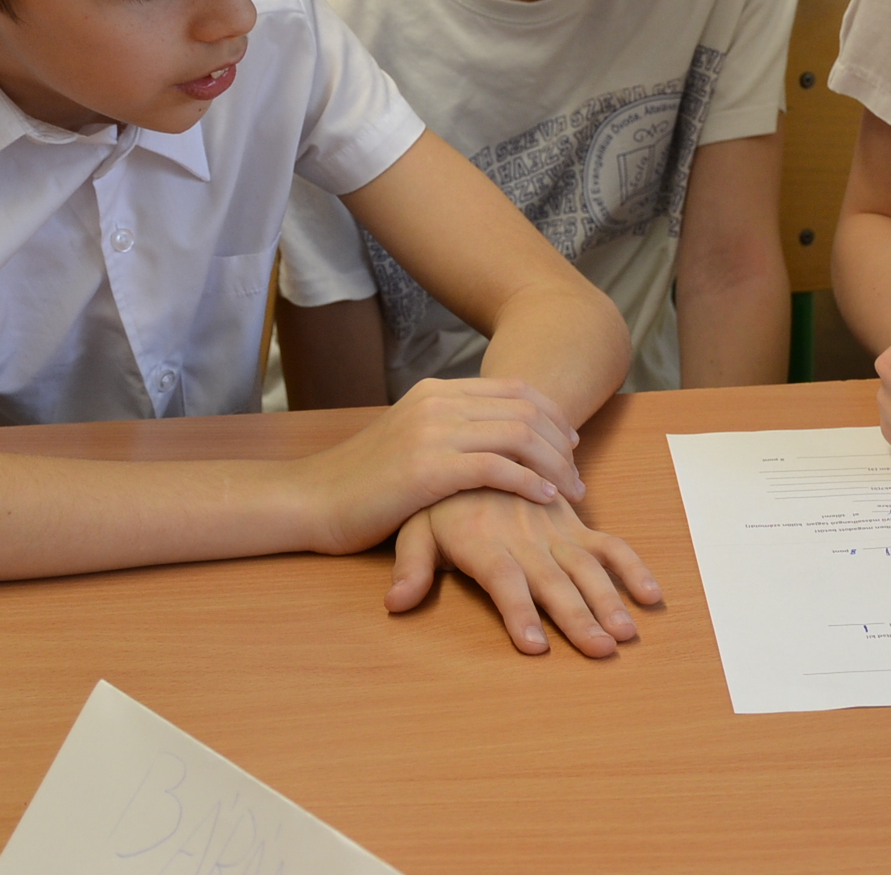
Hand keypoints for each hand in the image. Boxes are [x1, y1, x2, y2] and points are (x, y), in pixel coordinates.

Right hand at [299, 377, 583, 554]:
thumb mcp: (409, 439)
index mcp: (436, 391)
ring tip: (570, 491)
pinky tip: (544, 499)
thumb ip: (448, 430)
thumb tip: (493, 438)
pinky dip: (529, 482)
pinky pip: (496, 467)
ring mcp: (432, 432)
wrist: (312, 500)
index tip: (570, 445)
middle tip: (578, 476)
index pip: (515, 390)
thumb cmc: (363, 481)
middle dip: (561, 442)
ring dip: (553, 464)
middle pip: (524, 409)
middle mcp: (438, 403)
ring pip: (518, 435)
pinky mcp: (428, 469)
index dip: (552, 416)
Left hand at [387, 490, 660, 656]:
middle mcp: (522, 539)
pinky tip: (651, 594)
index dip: (518, 612)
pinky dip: (631, 566)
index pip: (503, 581)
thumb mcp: (414, 527)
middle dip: (578, 617)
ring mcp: (552, 531)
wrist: (479, 438)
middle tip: (601, 649)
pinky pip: (607, 544)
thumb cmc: (441, 497)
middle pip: (552, 581)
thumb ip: (410, 566)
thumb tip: (395, 603)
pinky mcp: (572, 524)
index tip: (535, 647)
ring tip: (627, 633)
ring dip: (609, 599)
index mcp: (482, 543)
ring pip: (586, 567)